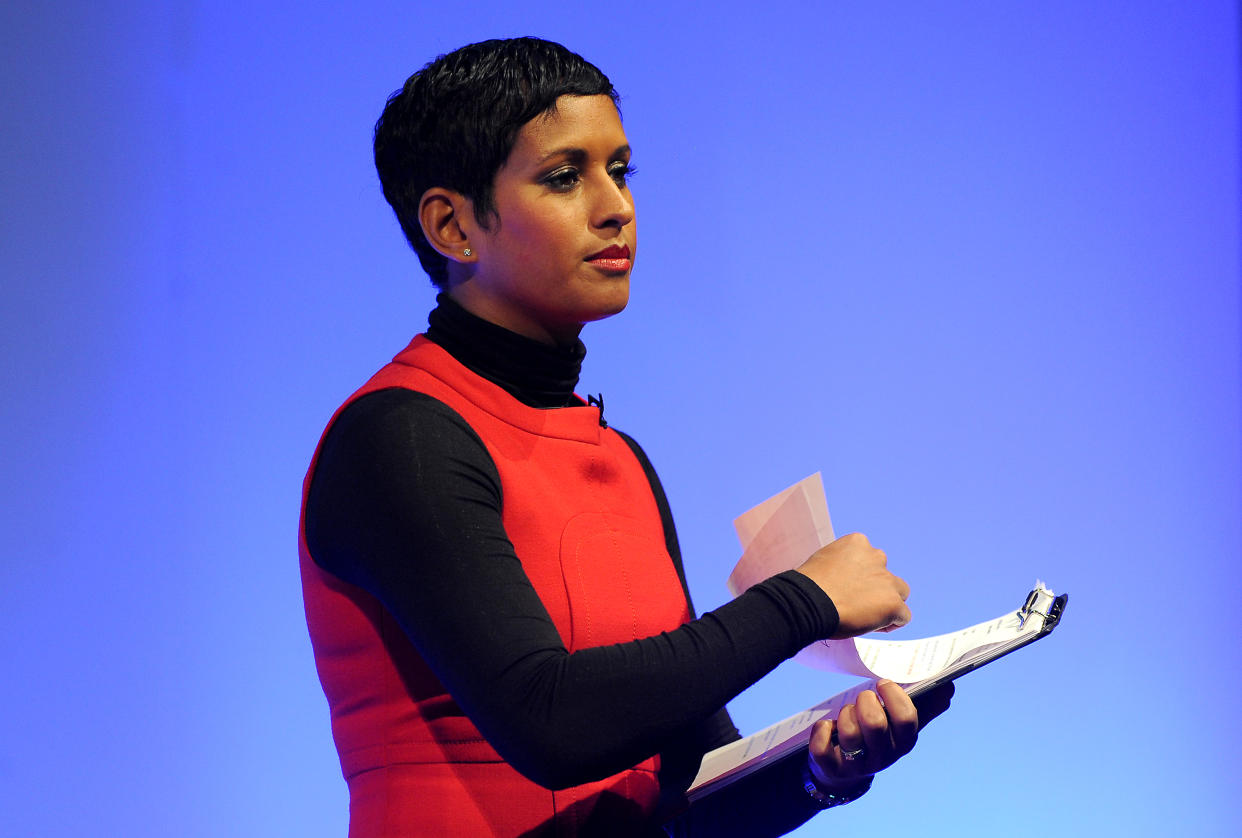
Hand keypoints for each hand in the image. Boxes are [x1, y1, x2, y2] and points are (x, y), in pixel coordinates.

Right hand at [794, 533, 910, 637]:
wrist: (808, 603)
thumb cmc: (808, 586)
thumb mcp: (824, 561)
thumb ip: (841, 565)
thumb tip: (844, 580)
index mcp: (858, 543)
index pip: (869, 559)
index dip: (861, 578)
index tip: (849, 589)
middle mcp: (876, 557)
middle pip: (887, 575)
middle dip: (877, 588)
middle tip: (858, 604)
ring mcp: (887, 581)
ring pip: (900, 593)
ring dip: (887, 603)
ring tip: (868, 617)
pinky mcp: (893, 603)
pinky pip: (904, 616)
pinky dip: (892, 623)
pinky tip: (874, 627)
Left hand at [807, 680, 953, 790]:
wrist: (845, 771)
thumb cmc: (876, 736)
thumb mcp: (899, 724)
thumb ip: (924, 706)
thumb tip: (948, 687)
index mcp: (903, 742)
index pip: (906, 718)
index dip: (893, 696)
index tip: (882, 683)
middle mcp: (883, 757)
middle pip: (875, 724)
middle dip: (865, 702)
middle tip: (863, 698)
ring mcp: (857, 765)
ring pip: (849, 732)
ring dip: (845, 714)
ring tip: (847, 713)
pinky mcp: (831, 769)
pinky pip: (821, 746)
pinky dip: (822, 730)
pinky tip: (828, 727)